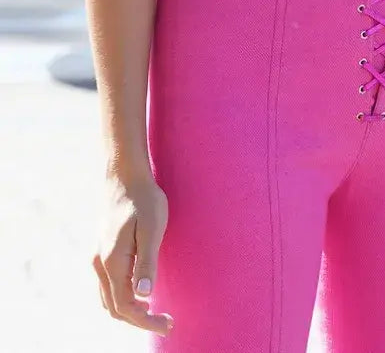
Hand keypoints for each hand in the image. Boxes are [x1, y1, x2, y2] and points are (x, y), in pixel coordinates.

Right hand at [93, 174, 172, 334]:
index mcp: (113, 262)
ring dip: (129, 311)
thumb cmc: (143, 200)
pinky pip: (108, 286)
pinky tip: (141, 293)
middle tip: (167, 322)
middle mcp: (100, 265)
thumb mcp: (152, 228)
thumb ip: (147, 261)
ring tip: (155, 312)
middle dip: (139, 320)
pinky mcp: (103, 252)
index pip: (125, 306)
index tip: (169, 324)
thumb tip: (145, 295)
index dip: (145, 321)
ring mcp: (99, 259)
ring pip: (108, 299)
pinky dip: (123, 297)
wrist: (125, 177)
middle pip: (115, 308)